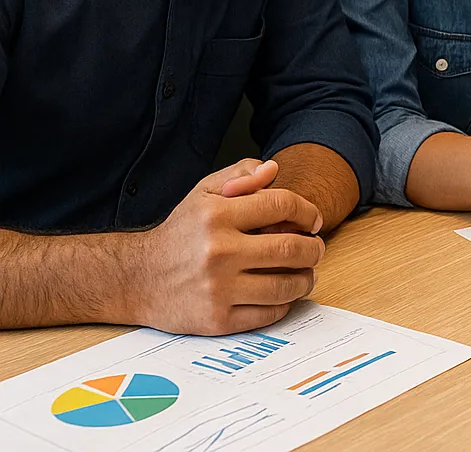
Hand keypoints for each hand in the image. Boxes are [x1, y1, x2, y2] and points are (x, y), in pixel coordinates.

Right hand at [122, 159, 325, 334]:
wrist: (135, 278)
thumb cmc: (178, 234)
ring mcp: (217, 288)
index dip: (307, 211)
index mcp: (216, 215)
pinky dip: (284, 304)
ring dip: (306, 279)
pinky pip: (269, 313)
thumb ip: (239, 176)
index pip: (281, 205)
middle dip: (314, 248)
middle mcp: (218, 251)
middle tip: (316, 249)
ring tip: (306, 273)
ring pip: (286, 285)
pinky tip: (282, 294)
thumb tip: (274, 169)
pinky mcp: (216, 319)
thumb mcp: (202, 194)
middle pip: (292, 248)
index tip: (313, 221)